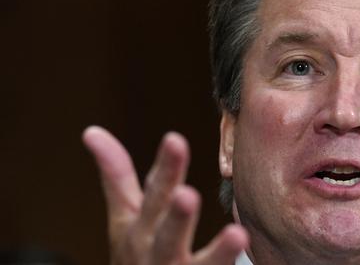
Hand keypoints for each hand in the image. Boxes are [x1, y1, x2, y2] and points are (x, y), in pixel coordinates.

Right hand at [83, 126, 248, 264]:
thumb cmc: (136, 254)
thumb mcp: (123, 217)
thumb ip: (115, 175)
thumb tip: (91, 130)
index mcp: (138, 226)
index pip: (153, 191)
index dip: (165, 168)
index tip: (175, 139)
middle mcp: (152, 249)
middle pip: (167, 229)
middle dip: (177, 214)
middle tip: (188, 195)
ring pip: (194, 262)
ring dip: (215, 251)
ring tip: (237, 235)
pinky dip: (225, 260)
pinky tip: (245, 242)